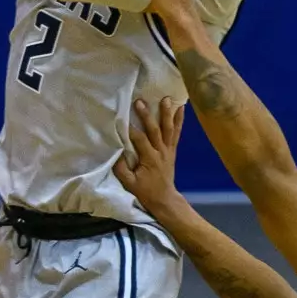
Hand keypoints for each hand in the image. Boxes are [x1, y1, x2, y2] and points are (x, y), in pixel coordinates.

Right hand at [114, 97, 185, 213]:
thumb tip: (115, 152)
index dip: (131, 130)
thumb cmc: (145, 191)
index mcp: (150, 159)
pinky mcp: (172, 149)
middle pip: (154, 130)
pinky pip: (177, 133)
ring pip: (168, 128)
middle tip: (140, 102)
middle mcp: (161, 151)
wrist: (164, 198)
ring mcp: (168, 149)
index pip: (140, 140)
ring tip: (166, 98)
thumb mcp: (129, 183)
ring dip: (167, 113)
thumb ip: (121, 168)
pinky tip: (181, 108)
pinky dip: (179, 120)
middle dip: (147, 116)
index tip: (122, 118)